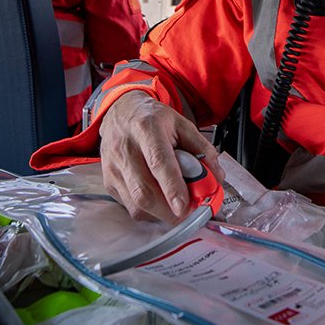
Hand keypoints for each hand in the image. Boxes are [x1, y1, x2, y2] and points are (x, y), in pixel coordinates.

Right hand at [96, 90, 219, 222]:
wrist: (120, 112)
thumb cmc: (153, 120)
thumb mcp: (182, 124)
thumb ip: (202, 149)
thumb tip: (216, 177)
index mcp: (147, 129)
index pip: (159, 162)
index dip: (172, 187)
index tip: (184, 207)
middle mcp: (125, 148)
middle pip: (144, 191)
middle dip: (170, 211)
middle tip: (189, 213)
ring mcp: (113, 167)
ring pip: (136, 204)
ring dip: (161, 213)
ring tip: (175, 205)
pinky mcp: (108, 182)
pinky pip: (130, 207)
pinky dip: (149, 211)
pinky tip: (158, 199)